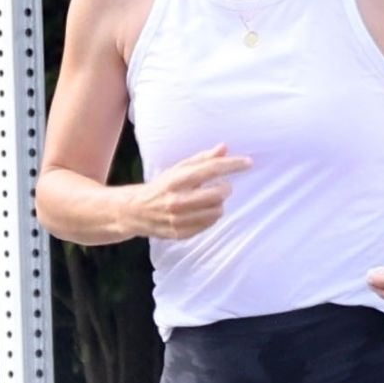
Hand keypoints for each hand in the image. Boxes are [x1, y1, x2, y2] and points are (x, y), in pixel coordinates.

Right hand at [133, 144, 251, 238]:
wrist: (135, 211)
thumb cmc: (161, 186)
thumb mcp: (178, 169)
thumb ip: (202, 159)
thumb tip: (224, 148)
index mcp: (176, 180)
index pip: (211, 169)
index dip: (232, 165)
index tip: (248, 163)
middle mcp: (177, 200)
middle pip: (218, 194)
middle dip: (225, 188)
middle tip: (223, 186)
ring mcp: (178, 219)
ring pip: (216, 212)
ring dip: (218, 204)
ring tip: (210, 200)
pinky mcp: (180, 233)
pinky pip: (208, 224)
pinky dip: (210, 216)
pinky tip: (202, 212)